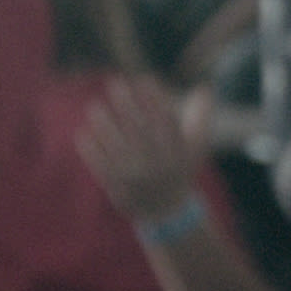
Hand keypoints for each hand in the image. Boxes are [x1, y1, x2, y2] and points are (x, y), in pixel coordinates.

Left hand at [76, 74, 207, 223]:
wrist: (167, 211)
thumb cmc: (179, 171)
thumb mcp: (195, 149)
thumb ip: (199, 119)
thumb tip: (205, 90)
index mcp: (177, 153)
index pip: (166, 120)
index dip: (155, 98)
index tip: (144, 79)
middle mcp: (156, 163)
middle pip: (139, 129)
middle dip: (126, 104)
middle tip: (115, 82)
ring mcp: (135, 175)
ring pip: (117, 145)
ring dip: (104, 124)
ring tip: (95, 107)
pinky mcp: (117, 186)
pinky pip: (101, 165)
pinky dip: (91, 149)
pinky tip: (85, 133)